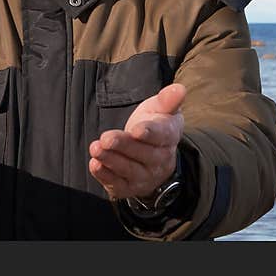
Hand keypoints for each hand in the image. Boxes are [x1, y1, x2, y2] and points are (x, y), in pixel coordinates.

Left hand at [88, 83, 185, 200]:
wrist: (151, 153)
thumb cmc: (154, 124)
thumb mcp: (160, 109)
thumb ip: (167, 99)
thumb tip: (180, 89)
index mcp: (169, 136)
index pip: (162, 135)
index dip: (149, 133)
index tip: (136, 130)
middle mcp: (160, 160)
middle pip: (142, 154)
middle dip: (123, 146)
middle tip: (106, 138)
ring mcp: (145, 176)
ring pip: (128, 170)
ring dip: (111, 160)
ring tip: (96, 148)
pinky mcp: (129, 187)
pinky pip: (118, 185)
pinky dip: (105, 176)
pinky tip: (95, 165)